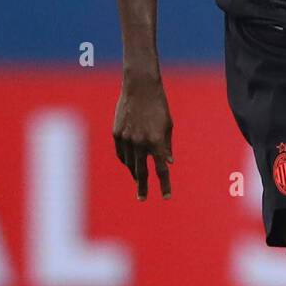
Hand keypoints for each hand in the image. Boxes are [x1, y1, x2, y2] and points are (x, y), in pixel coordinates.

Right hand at [113, 78, 173, 199]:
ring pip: (130, 163)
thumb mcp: (168, 125)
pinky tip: (129, 164)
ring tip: (139, 179)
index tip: (166, 197)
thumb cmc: (158, 105)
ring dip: (135, 172)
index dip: (165, 185)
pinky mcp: (116, 133)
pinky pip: (121, 153)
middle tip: (142, 198)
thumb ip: (166, 145)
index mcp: (156, 141)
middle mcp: (140, 142)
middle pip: (142, 172)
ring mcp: (126, 139)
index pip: (161, 169)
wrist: (139, 87)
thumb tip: (167, 163)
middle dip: (143, 187)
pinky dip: (126, 160)